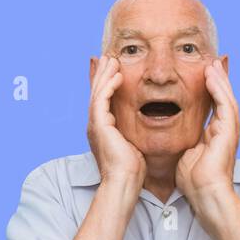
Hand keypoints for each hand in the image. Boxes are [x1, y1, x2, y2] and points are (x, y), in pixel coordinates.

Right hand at [86, 55, 145, 187]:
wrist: (124, 182)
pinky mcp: (99, 125)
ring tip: (112, 60)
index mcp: (102, 129)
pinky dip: (109, 86)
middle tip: (108, 57)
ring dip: (105, 75)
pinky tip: (117, 76)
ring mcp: (95, 125)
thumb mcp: (133, 144)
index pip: (103, 100)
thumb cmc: (132, 169)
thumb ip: (133, 132)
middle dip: (102, 74)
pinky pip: (102, 99)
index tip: (114, 70)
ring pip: (98, 92)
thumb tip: (144, 124)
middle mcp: (95, 125)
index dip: (107, 84)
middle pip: (97, 92)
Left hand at [175, 57, 238, 207]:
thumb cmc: (194, 179)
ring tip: (211, 63)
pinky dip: (219, 88)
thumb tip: (174, 134)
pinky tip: (212, 76)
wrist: (205, 194)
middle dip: (217, 79)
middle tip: (210, 61)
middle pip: (223, 97)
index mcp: (215, 133)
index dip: (209, 88)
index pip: (213, 104)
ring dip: (219, 79)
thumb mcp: (187, 152)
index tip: (202, 73)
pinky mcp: (229, 130)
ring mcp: (230, 129)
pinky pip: (225, 103)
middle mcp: (225, 129)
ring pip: (226, 96)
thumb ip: (185, 139)